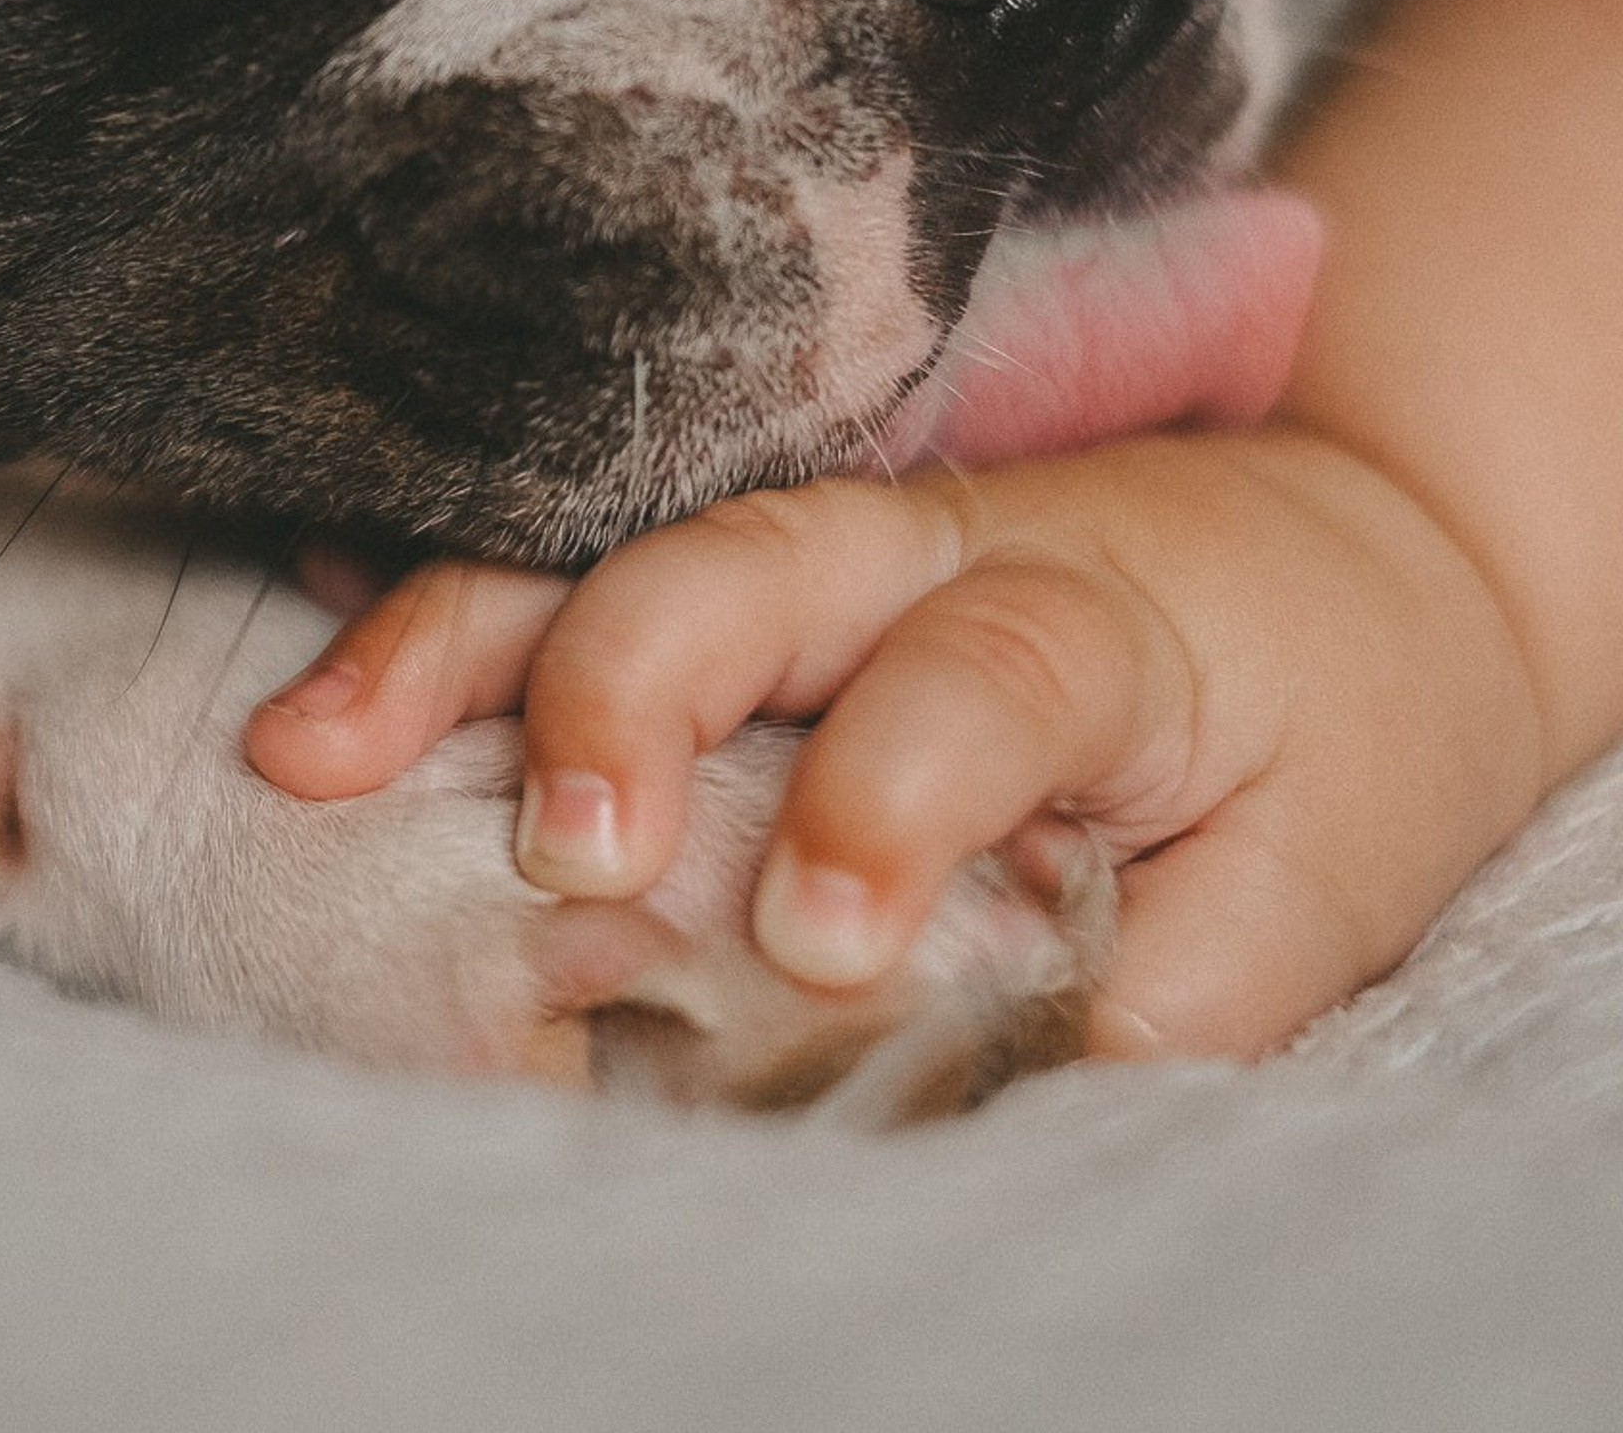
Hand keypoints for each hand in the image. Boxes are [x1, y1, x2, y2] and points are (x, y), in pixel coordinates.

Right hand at [248, 430, 1551, 1057]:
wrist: (1335, 545)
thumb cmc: (1327, 717)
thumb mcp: (1322, 870)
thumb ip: (1181, 981)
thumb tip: (997, 1098)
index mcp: (1087, 608)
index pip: (982, 671)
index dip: (894, 792)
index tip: (823, 940)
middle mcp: (912, 549)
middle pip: (744, 561)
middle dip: (629, 685)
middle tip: (560, 845)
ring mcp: (800, 551)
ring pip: (605, 558)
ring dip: (456, 648)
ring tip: (306, 755)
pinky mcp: (728, 583)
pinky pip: (559, 587)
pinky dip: (437, 645)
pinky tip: (321, 715)